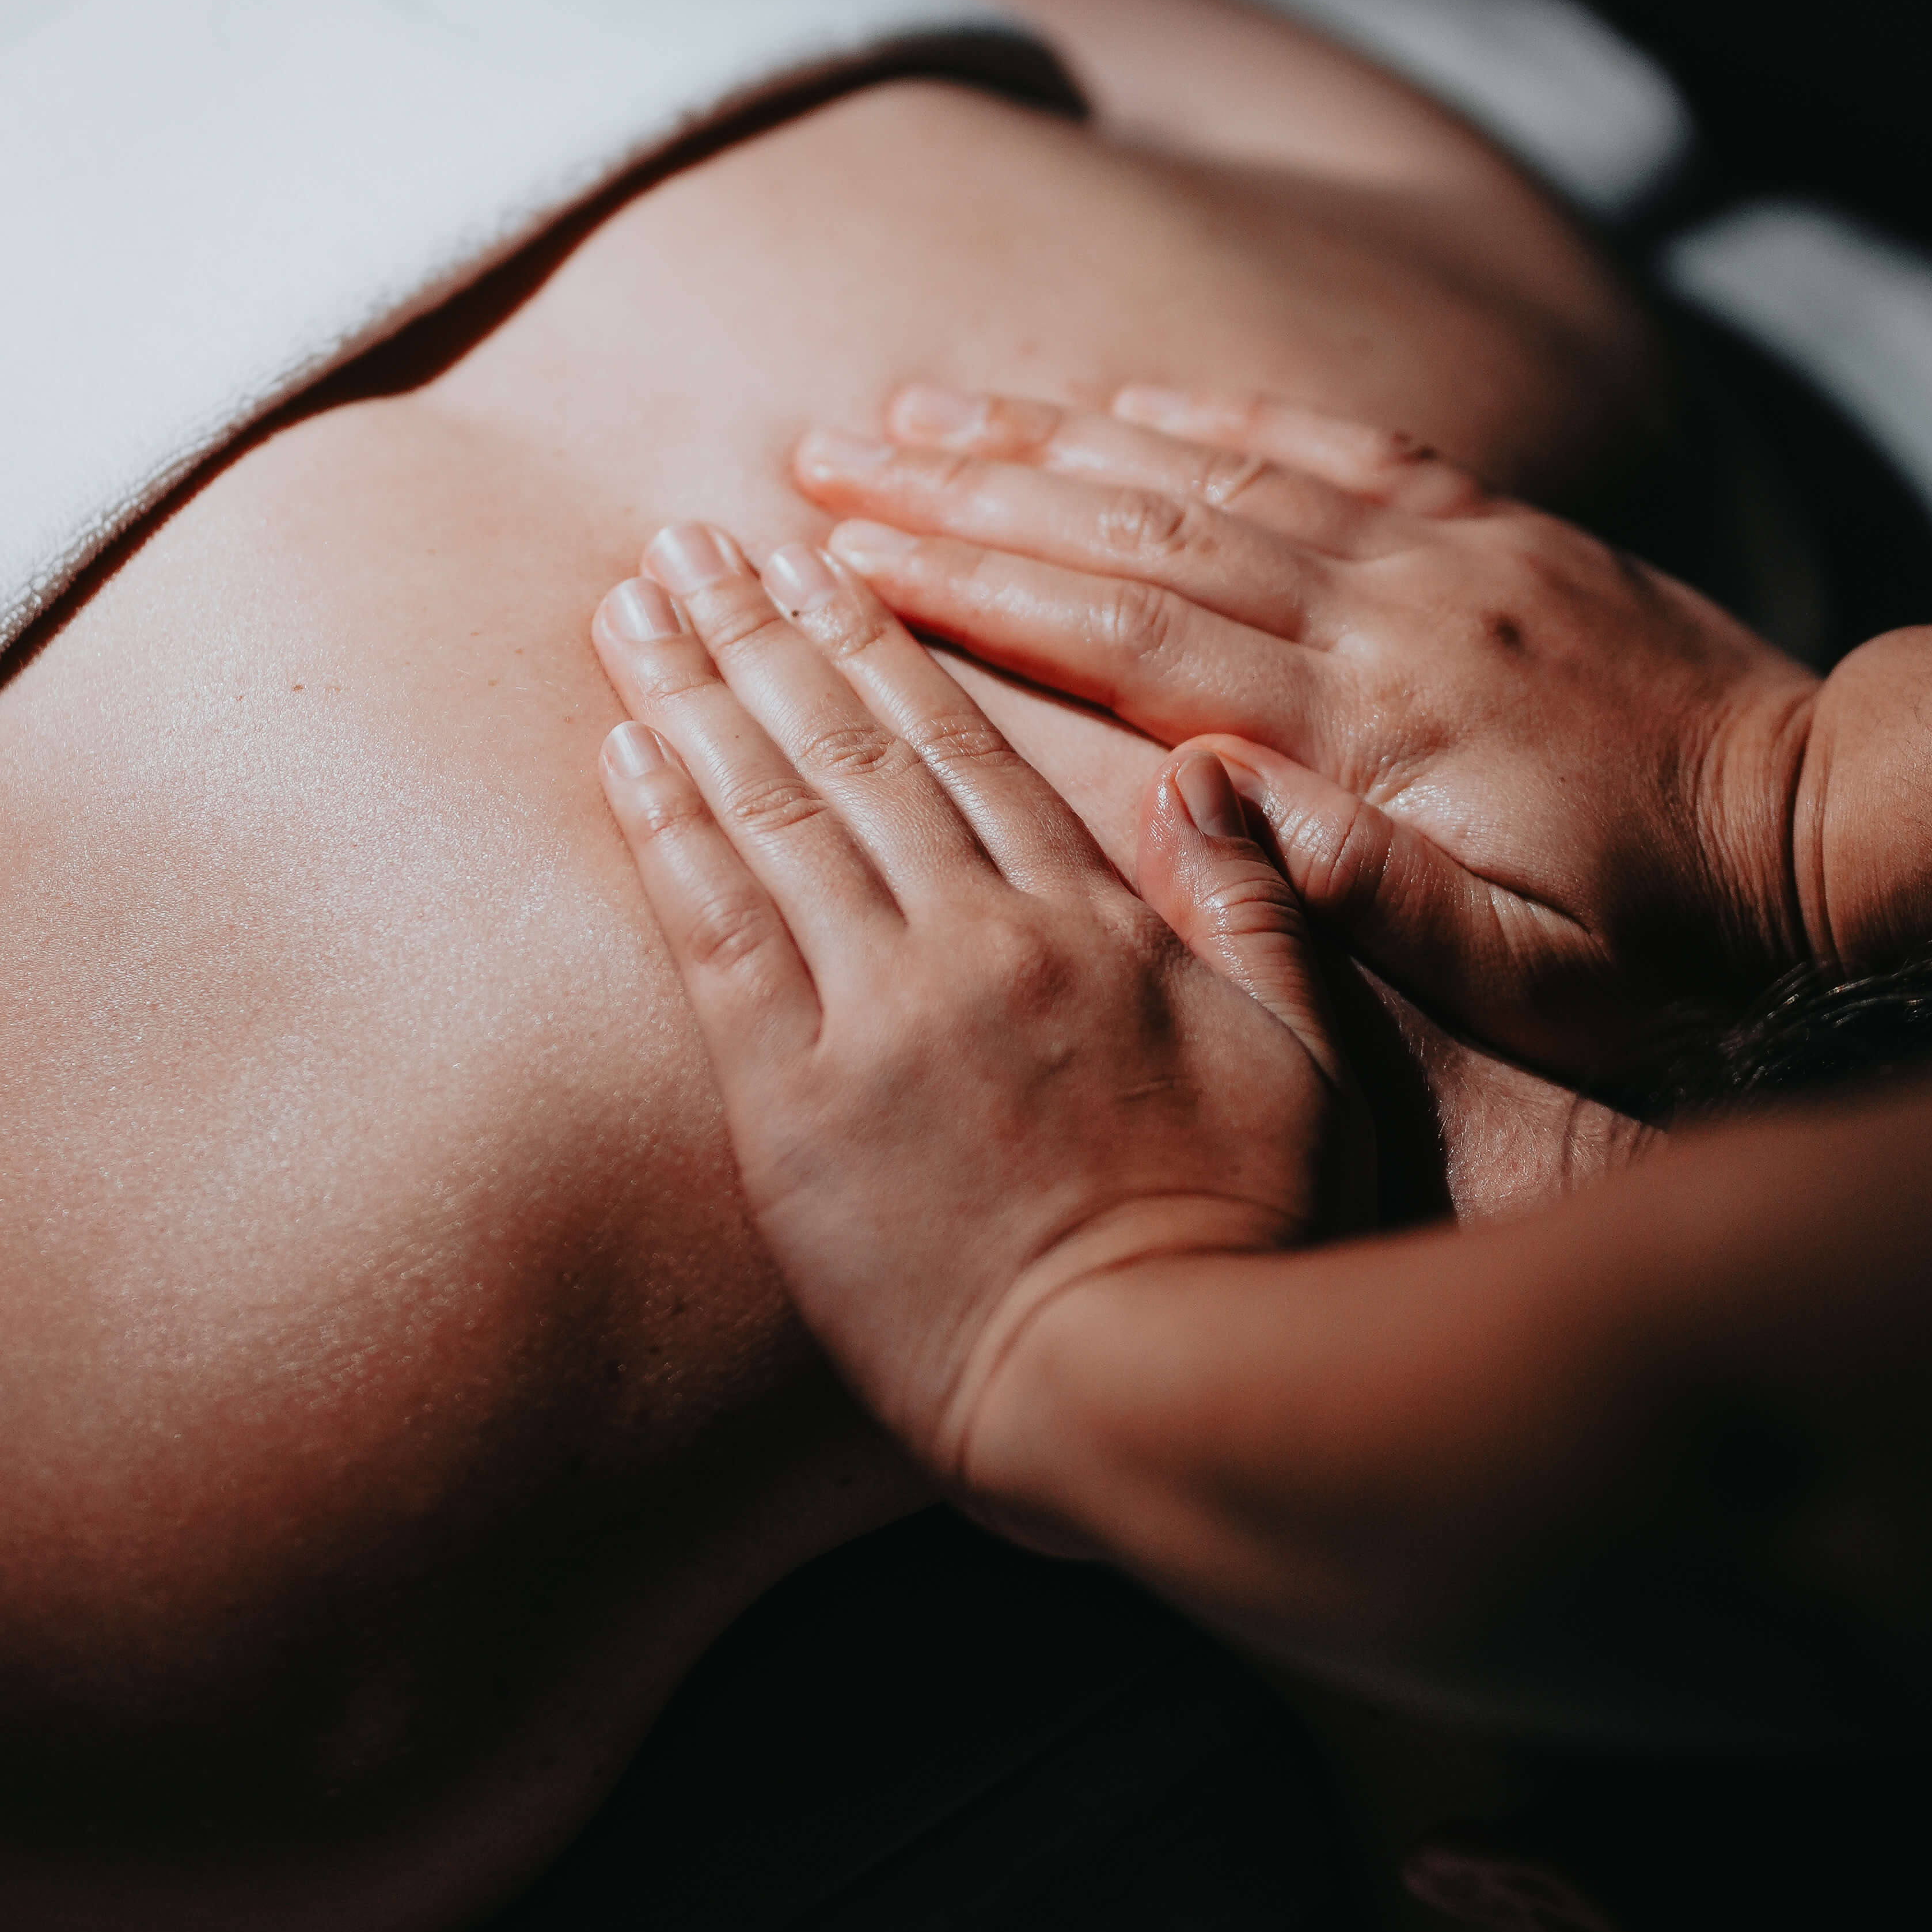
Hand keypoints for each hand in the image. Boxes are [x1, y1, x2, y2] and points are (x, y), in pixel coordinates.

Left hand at [589, 521, 1369, 1506]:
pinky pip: (720, 937)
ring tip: (633, 603)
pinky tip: (623, 749)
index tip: (813, 559)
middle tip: (686, 540)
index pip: (961, 747)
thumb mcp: (1308, 1060)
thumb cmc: (1255, 1243)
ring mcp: (883, 1018)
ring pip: (772, 811)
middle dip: (761, 633)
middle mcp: (978, 942)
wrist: (1157, 1391)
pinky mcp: (800, 1110)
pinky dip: (669, 832)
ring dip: (693, 695)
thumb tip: (1210, 774)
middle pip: (849, 751)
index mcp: (1092, 925)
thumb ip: (1255, 909)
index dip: (876, 645)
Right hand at [785, 383, 1821, 1085]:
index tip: (849, 555)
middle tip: (823, 459)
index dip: (976, 588)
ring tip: (917, 411)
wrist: (1832, 823)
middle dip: (965, 492)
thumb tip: (1205, 801)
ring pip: (1205, 474)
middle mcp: (1385, 610)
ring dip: (1050, 438)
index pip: (1127, 638)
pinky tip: (1109, 399)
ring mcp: (1437, 553)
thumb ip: (1368, 891)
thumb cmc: (1671, 941)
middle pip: (1134, 531)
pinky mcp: (1487, 526)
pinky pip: (1317, 448)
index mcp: (1371, 724)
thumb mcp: (1531, 972)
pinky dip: (1202, 416)